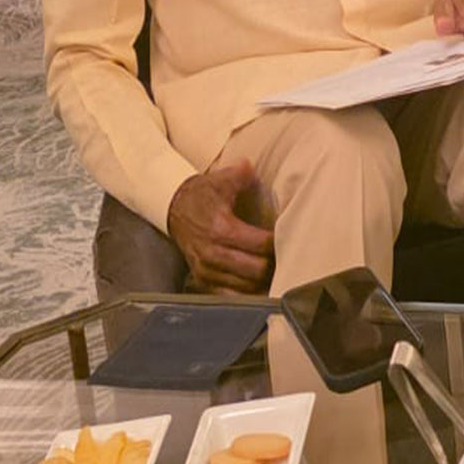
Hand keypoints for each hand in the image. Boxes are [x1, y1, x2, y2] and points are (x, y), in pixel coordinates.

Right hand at [166, 159, 274, 293]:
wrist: (174, 207)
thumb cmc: (203, 193)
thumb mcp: (222, 179)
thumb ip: (242, 174)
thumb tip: (253, 167)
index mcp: (221, 228)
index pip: (260, 244)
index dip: (278, 243)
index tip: (289, 237)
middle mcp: (212, 253)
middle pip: (256, 270)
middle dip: (274, 265)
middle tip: (287, 257)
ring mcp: (206, 269)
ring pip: (244, 287)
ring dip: (263, 282)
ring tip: (277, 272)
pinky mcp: (202, 279)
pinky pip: (228, 296)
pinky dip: (245, 294)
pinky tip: (259, 288)